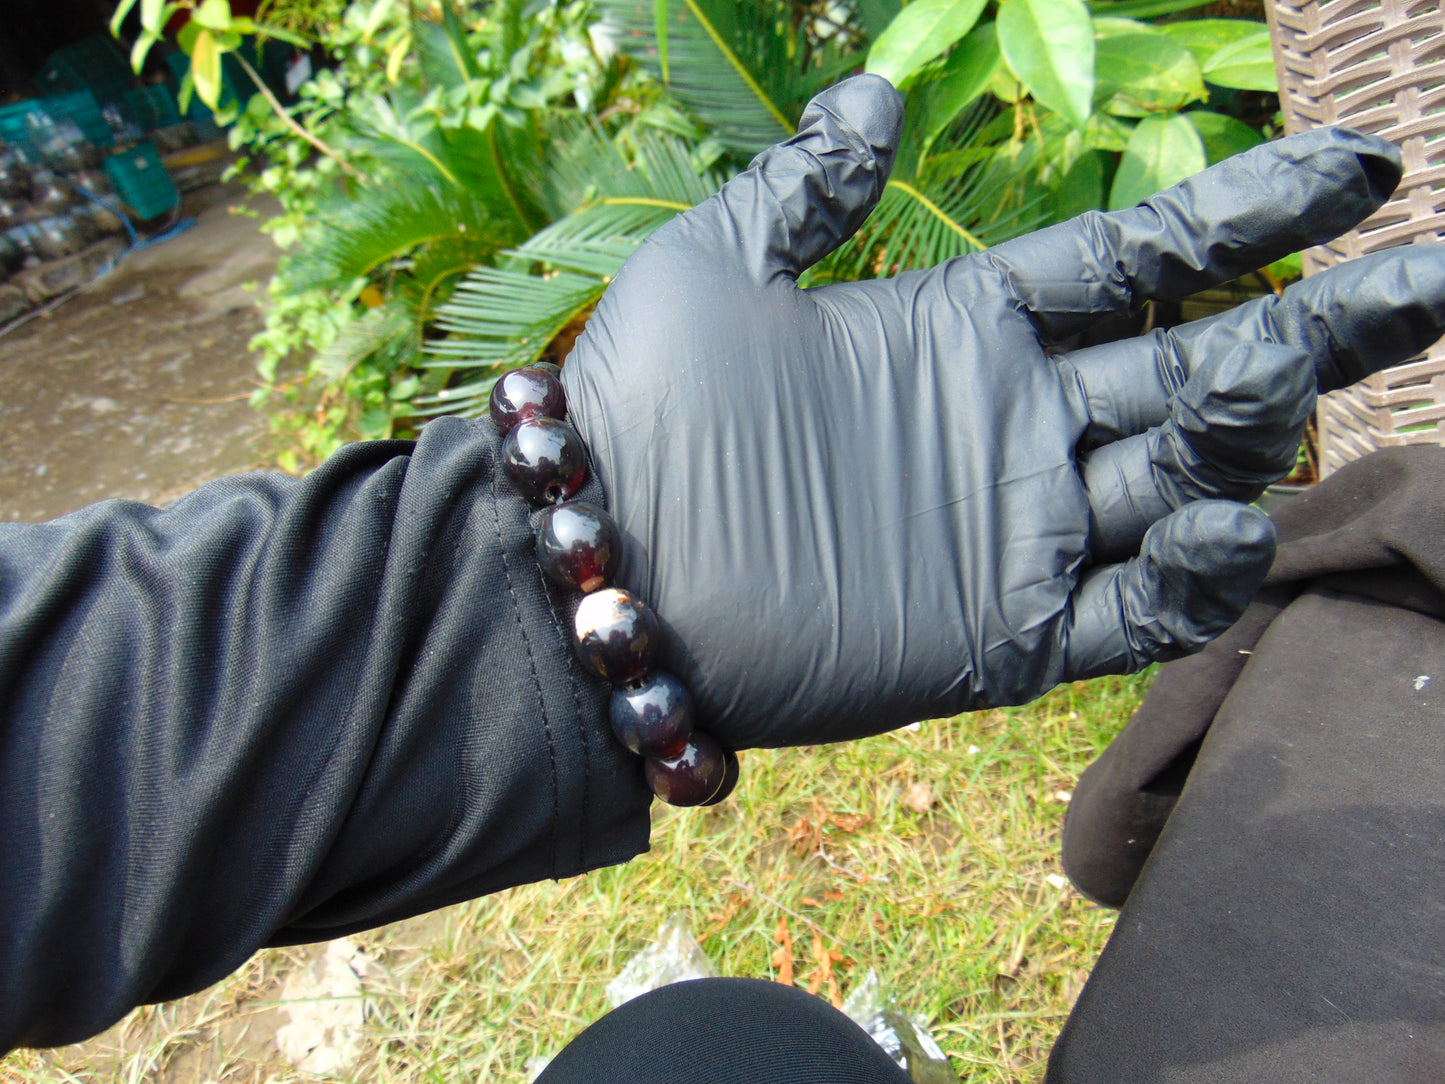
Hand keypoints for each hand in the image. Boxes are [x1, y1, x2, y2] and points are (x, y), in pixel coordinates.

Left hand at [561, 75, 1442, 748]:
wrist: (599, 570)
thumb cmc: (641, 414)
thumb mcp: (715, 265)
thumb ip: (806, 185)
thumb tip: (878, 90)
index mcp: (960, 327)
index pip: (1139, 264)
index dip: (1248, 213)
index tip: (1357, 166)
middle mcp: (1010, 422)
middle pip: (1200, 365)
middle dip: (1322, 323)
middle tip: (1435, 277)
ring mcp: (1018, 528)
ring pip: (1188, 480)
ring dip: (1257, 436)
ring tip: (1291, 380)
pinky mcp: (1008, 633)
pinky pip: (1142, 609)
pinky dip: (1201, 575)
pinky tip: (1231, 523)